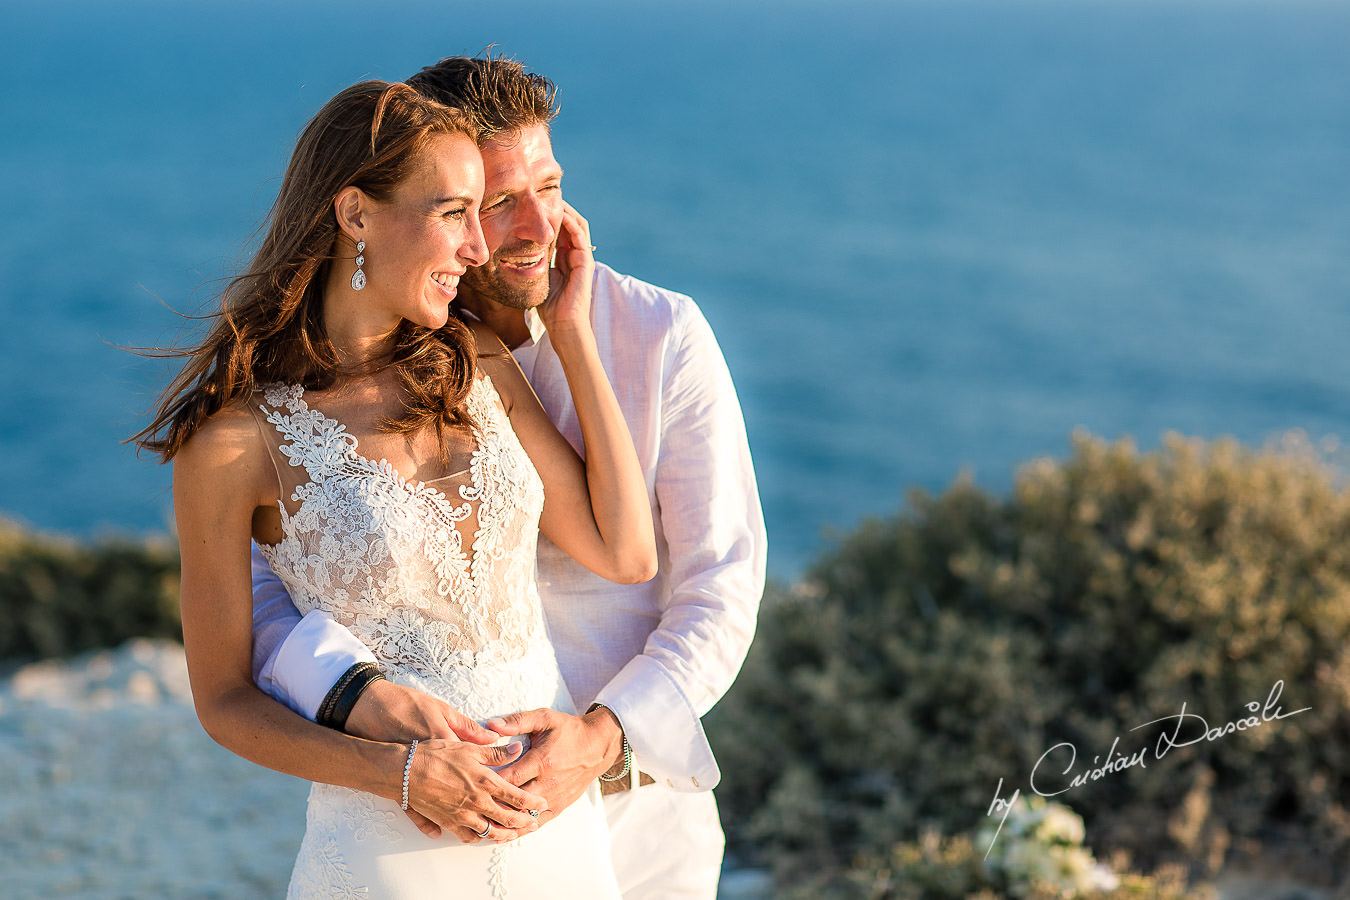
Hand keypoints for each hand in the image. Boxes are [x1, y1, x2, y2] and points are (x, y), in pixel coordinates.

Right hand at [406, 739, 550, 843]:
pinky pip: (467, 836)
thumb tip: (517, 748)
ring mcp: (462, 815)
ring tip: (513, 834)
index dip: (532, 801)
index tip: (542, 803)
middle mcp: (476, 802)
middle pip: (507, 818)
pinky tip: (482, 835)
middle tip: (534, 823)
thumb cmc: (435, 755)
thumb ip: (496, 752)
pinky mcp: (447, 822)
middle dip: (524, 822)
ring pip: (490, 831)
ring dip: (504, 834)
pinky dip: (478, 838)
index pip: (516, 796)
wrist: (404, 771)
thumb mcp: (469, 748)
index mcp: (485, 781)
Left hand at [485, 706, 623, 825]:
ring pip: (525, 816)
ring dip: (505, 821)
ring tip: (483, 825)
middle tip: (472, 807)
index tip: (474, 783)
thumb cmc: (569, 731)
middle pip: (515, 801)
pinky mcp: (560, 806)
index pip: (510, 778)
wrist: (597, 746)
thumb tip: (492, 725)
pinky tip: (506, 833)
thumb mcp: (544, 719)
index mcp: (542, 761)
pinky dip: (521, 829)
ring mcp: (554, 797)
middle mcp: (548, 783)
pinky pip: (538, 822)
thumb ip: (517, 721)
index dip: (491, 783)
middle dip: (494, 805)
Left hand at [539, 203, 594, 335]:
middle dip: (559, 208)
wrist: (563, 326)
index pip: (561, 230)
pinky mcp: (585, 262)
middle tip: (543, 194)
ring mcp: (583, 258)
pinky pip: (579, 235)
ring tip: (552, 197)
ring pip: (577, 224)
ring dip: (566, 209)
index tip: (535, 203)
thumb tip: (510, 253)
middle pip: (570, 223)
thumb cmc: (549, 308)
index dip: (550, 216)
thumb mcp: (537, 278)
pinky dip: (570, 222)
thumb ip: (531, 264)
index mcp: (565, 258)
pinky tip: (558, 212)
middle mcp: (576, 255)